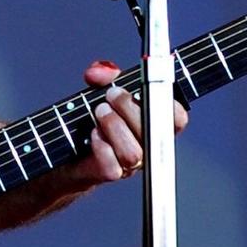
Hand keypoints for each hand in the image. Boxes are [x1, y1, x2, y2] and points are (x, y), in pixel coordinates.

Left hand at [69, 59, 188, 186]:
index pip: (177, 119)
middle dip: (130, 107)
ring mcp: (131, 164)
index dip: (170, 106)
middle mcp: (147, 146)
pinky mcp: (109, 173)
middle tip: (111, 94)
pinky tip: (93, 133)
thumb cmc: (95, 115)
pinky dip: (101, 146)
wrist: (69, 148)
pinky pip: (112, 167)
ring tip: (99, 111)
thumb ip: (104, 74)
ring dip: (114, 126)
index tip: (149, 89)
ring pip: (134, 153)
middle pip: (153, 132)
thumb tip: (101, 72)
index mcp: (154, 124)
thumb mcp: (101, 87)